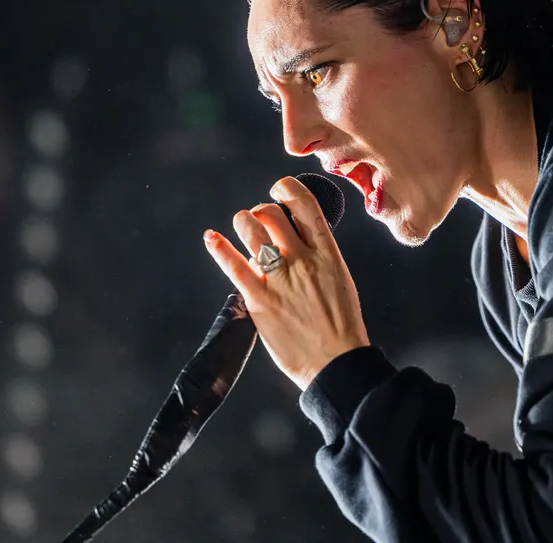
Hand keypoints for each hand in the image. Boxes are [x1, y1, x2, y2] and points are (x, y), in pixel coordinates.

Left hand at [203, 176, 369, 390]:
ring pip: (251, 230)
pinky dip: (219, 248)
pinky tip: (211, 238)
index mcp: (327, 254)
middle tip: (259, 222)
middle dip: (261, 212)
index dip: (287, 188)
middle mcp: (302, 260)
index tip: (278, 190)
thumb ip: (319, 257)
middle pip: (272, 214)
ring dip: (242, 223)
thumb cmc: (341, 327)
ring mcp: (279, 279)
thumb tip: (297, 240)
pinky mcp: (259, 300)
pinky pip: (234, 265)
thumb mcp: (340, 280)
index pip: (305, 204)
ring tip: (242, 228)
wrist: (337, 363)